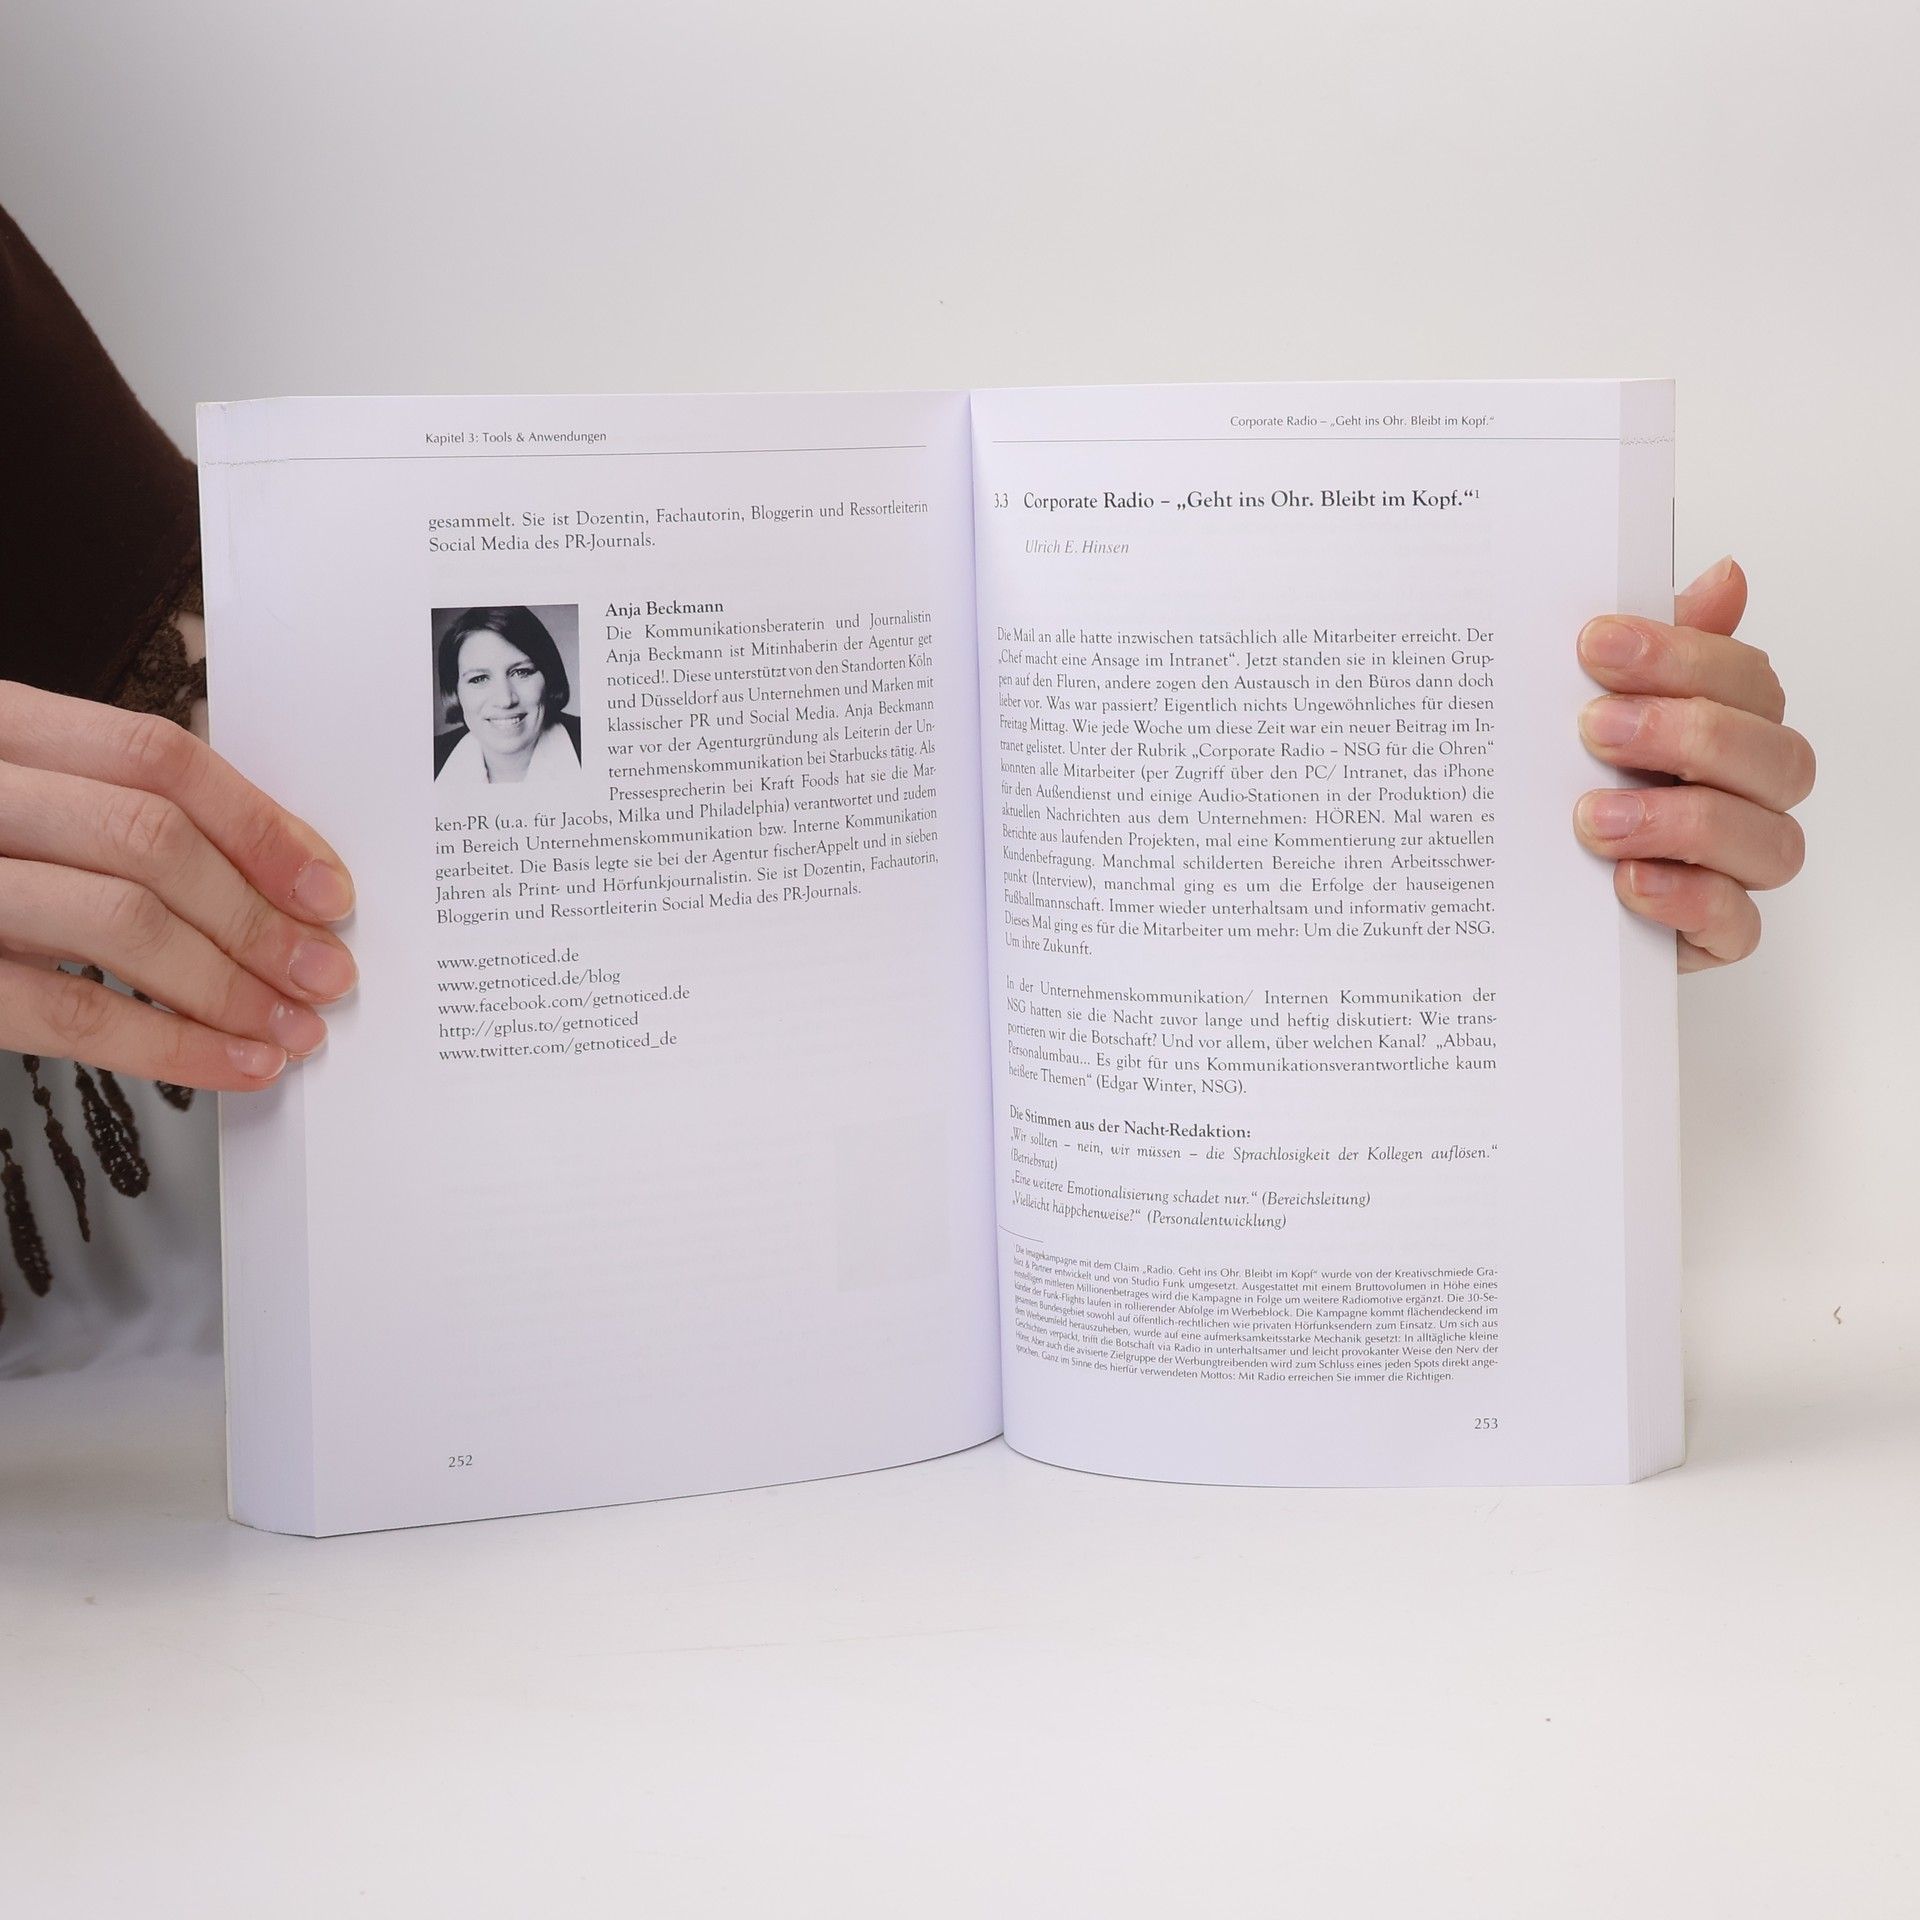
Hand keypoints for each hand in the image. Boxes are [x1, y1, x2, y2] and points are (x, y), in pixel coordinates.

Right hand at [0, 680, 356, 1088]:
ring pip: (120, 921)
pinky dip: (173, 1046)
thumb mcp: (9, 796)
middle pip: (151, 840)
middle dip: (258, 917)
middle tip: (324, 971)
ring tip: (291, 1026)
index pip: (157, 758)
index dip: (259, 826)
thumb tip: (261, 878)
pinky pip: (71, 1013)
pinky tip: (234, 1064)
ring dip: (230, 985)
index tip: (326, 889)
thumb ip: (97, 813)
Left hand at [1573, 557, 1813, 971]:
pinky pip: (1736, 926)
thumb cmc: (1570, 779)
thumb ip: (1652, 646)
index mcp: (1727, 723)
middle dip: (1688, 734)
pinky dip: (1688, 901)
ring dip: (1684, 821)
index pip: (1746, 679)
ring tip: (1594, 818)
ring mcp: (1736, 867)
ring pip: (1771, 843)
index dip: (1681, 656)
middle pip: (1776, 757)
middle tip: (1596, 729)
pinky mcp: (1712, 935)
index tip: (1596, 644)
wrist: (1523, 888)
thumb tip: (1725, 578)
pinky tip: (1628, 882)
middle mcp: (1746, 793)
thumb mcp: (1586, 701)